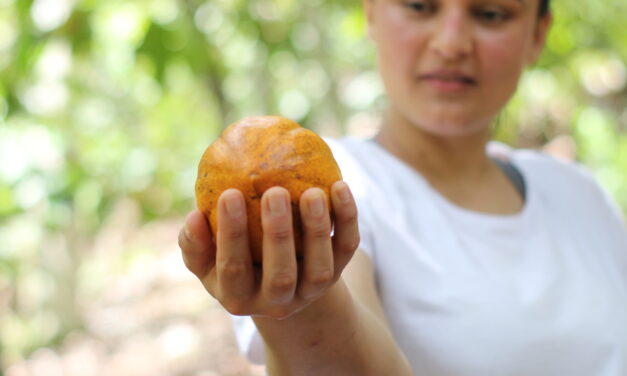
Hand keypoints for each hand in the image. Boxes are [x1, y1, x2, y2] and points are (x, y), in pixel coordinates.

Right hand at [178, 181, 359, 319]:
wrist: (277, 280)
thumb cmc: (234, 260)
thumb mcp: (207, 259)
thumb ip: (195, 242)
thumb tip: (194, 217)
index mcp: (238, 296)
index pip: (232, 269)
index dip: (231, 234)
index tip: (229, 193)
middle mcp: (276, 301)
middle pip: (280, 275)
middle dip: (278, 234)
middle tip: (274, 192)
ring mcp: (310, 290)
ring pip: (320, 268)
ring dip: (317, 229)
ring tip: (312, 192)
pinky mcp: (337, 272)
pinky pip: (346, 247)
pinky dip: (347, 219)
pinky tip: (339, 186)